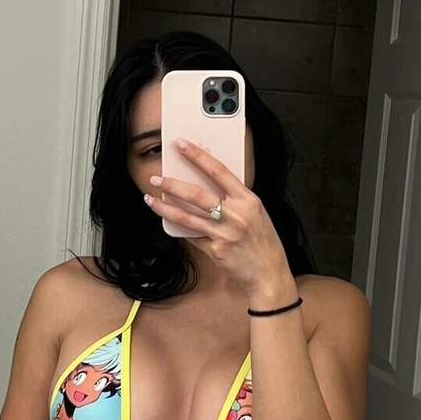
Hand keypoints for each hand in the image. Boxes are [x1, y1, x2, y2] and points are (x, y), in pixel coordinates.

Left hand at [144, 138, 298, 308]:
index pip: (218, 170)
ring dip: (164, 208)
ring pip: (186, 217)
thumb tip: (207, 186)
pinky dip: (180, 229)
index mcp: (248, 200)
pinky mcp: (215, 250)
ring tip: (150, 199)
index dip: (197, 155)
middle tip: (155, 179)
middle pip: (196, 194)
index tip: (181, 144)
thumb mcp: (256, 214)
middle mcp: (236, 215)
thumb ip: (235, 200)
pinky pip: (192, 236)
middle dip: (171, 184)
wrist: (269, 275)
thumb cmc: (264, 243)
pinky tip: (168, 223)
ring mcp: (224, 233)